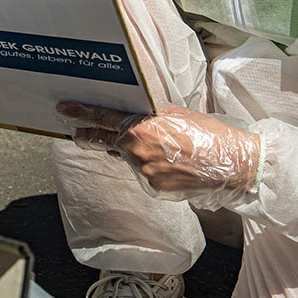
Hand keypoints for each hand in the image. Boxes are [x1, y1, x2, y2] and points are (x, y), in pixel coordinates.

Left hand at [57, 102, 260, 210]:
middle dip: (89, 136)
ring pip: (126, 158)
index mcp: (141, 128)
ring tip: (155, 146)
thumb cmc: (209, 135)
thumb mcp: (176, 115)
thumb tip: (131, 117)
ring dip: (131, 152)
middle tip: (76, 132)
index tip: (64, 110)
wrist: (232, 165)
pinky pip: (142, 174)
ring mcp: (143, 172)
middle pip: (105, 142)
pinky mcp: (152, 188)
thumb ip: (149, 117)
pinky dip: (148, 166)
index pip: (103, 118)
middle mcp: (136, 151)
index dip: (81, 113)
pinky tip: (168, 162)